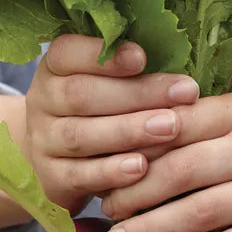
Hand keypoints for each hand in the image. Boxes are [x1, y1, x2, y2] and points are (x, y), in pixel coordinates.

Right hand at [24, 34, 199, 212]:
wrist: (55, 165)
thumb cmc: (97, 117)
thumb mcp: (105, 88)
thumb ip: (134, 74)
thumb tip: (189, 67)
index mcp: (54, 69)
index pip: (68, 53)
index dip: (105, 56)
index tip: (143, 56)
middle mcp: (42, 102)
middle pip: (82, 94)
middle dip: (138, 94)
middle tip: (186, 93)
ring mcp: (44, 142)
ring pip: (82, 135)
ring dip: (129, 131)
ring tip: (171, 128)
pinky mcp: (52, 179)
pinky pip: (81, 176)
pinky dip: (112, 172)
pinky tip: (142, 168)